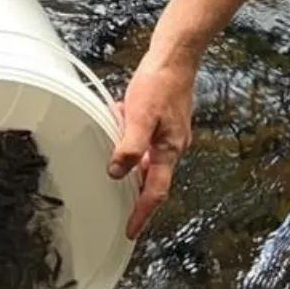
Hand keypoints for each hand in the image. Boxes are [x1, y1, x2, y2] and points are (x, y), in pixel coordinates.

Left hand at [109, 58, 194, 238]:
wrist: (176, 56)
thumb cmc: (160, 83)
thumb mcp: (139, 116)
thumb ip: (129, 147)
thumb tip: (116, 173)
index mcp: (169, 150)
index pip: (154, 193)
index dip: (142, 214)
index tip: (131, 232)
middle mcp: (173, 146)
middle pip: (151, 178)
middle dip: (133, 187)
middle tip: (116, 201)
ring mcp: (170, 133)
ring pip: (146, 155)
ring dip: (129, 155)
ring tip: (113, 141)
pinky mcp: (165, 119)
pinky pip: (145, 136)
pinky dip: (131, 133)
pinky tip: (119, 116)